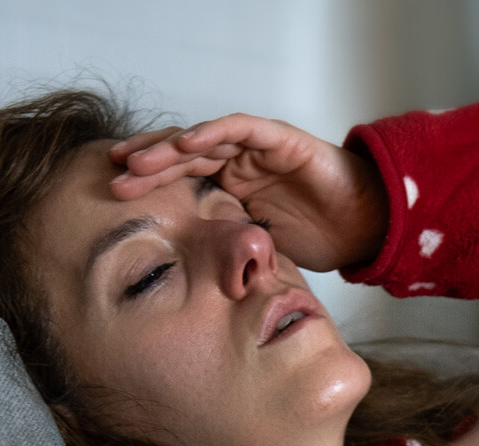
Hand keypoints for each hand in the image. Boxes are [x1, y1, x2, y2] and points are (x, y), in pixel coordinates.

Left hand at [108, 115, 388, 271]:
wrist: (364, 228)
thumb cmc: (317, 239)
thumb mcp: (256, 251)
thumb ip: (224, 250)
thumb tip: (183, 283)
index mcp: (229, 187)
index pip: (179, 179)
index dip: (148, 184)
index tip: (113, 196)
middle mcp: (238, 162)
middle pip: (182, 156)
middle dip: (147, 165)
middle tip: (113, 177)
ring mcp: (257, 148)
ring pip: (204, 139)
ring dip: (169, 149)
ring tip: (137, 162)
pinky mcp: (280, 139)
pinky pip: (241, 129)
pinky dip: (213, 133)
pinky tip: (187, 143)